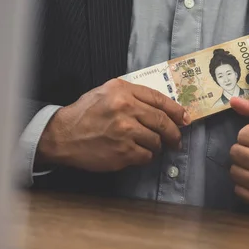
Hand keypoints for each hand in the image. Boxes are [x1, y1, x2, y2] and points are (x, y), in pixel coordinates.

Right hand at [36, 79, 190, 171]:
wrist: (63, 136)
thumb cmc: (85, 114)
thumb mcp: (106, 93)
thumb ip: (131, 96)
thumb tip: (161, 107)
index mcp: (122, 91)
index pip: (158, 99)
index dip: (176, 110)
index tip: (185, 118)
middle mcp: (125, 109)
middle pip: (162, 121)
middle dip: (174, 132)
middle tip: (176, 139)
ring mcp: (125, 131)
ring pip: (156, 140)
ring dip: (156, 146)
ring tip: (147, 146)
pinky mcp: (123, 152)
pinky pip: (146, 156)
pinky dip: (145, 156)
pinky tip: (136, 153)